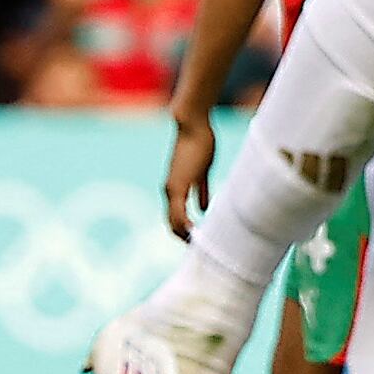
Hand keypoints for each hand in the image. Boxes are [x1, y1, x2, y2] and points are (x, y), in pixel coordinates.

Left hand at [164, 108, 214, 240]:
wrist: (192, 124)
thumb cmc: (198, 142)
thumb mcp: (202, 171)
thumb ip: (201, 190)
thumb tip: (203, 208)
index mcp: (174, 187)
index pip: (174, 216)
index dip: (183, 230)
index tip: (196, 240)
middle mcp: (169, 190)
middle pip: (171, 223)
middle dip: (183, 238)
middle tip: (198, 249)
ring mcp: (171, 189)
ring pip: (173, 221)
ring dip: (184, 236)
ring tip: (198, 246)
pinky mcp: (177, 186)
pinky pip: (179, 214)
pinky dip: (186, 227)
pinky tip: (196, 235)